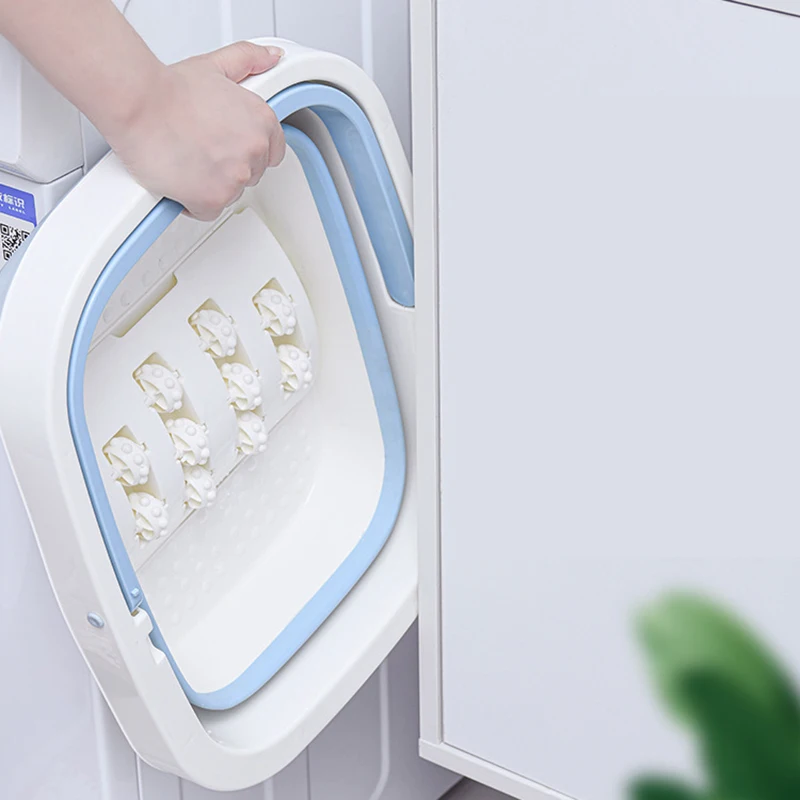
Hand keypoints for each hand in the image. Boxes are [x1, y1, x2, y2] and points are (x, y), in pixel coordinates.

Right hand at [105, 41, 285, 220]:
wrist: (138, 104)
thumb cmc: (169, 90)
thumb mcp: (215, 67)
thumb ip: (248, 61)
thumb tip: (271, 57)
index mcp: (262, 121)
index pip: (272, 152)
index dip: (247, 150)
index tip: (229, 146)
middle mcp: (254, 150)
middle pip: (250, 175)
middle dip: (228, 166)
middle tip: (200, 148)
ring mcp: (235, 177)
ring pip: (230, 193)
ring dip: (211, 183)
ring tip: (187, 158)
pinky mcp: (213, 199)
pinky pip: (208, 212)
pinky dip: (192, 202)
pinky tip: (180, 178)